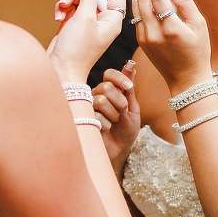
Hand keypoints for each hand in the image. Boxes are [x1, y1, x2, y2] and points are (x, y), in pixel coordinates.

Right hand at [46, 0, 125, 82]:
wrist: (61, 70)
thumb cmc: (77, 50)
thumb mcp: (85, 18)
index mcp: (112, 20)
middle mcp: (101, 21)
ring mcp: (87, 23)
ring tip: (61, 7)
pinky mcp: (73, 26)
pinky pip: (69, 8)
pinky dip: (62, 8)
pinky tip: (58, 16)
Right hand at [93, 62, 140, 177]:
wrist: (120, 150)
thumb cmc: (126, 129)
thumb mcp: (133, 108)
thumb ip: (128, 89)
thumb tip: (130, 66)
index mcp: (109, 91)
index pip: (108, 74)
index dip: (119, 77)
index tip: (129, 87)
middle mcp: (96, 96)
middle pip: (105, 86)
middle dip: (119, 100)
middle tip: (123, 111)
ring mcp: (89, 107)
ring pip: (100, 100)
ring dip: (113, 114)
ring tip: (114, 122)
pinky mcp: (84, 119)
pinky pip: (96, 115)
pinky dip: (106, 124)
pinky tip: (106, 129)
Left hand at [132, 0, 211, 91]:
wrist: (186, 79)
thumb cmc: (198, 52)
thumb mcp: (199, 25)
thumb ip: (186, 2)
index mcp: (170, 29)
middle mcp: (153, 33)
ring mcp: (144, 38)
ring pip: (135, 6)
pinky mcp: (140, 41)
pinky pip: (136, 17)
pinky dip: (143, 7)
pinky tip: (155, 7)